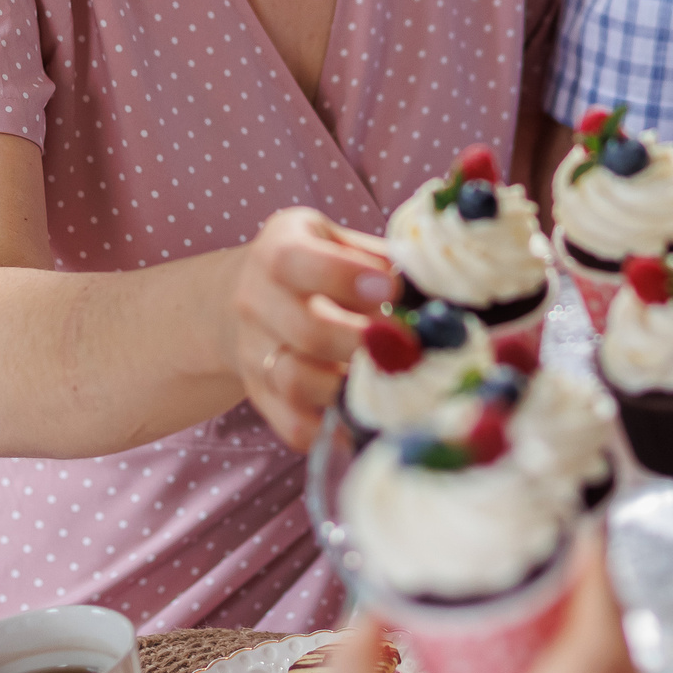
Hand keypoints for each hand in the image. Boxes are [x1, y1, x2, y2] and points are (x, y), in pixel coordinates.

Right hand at [227, 207, 395, 448]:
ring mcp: (253, 354)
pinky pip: (294, 426)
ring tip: (390, 381)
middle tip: (406, 347)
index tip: (390, 289)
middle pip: (305, 330)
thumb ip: (374, 258)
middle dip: (362, 342)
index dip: (344, 276)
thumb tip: (427, 287)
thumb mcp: (333, 241)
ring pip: (297, 382)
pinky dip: (333, 432)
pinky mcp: (262, 397)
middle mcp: (255, 302)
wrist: (245, 298)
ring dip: (350, 388)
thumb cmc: (311, 266)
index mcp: (277, 251)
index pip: (295, 262)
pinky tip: (367, 421)